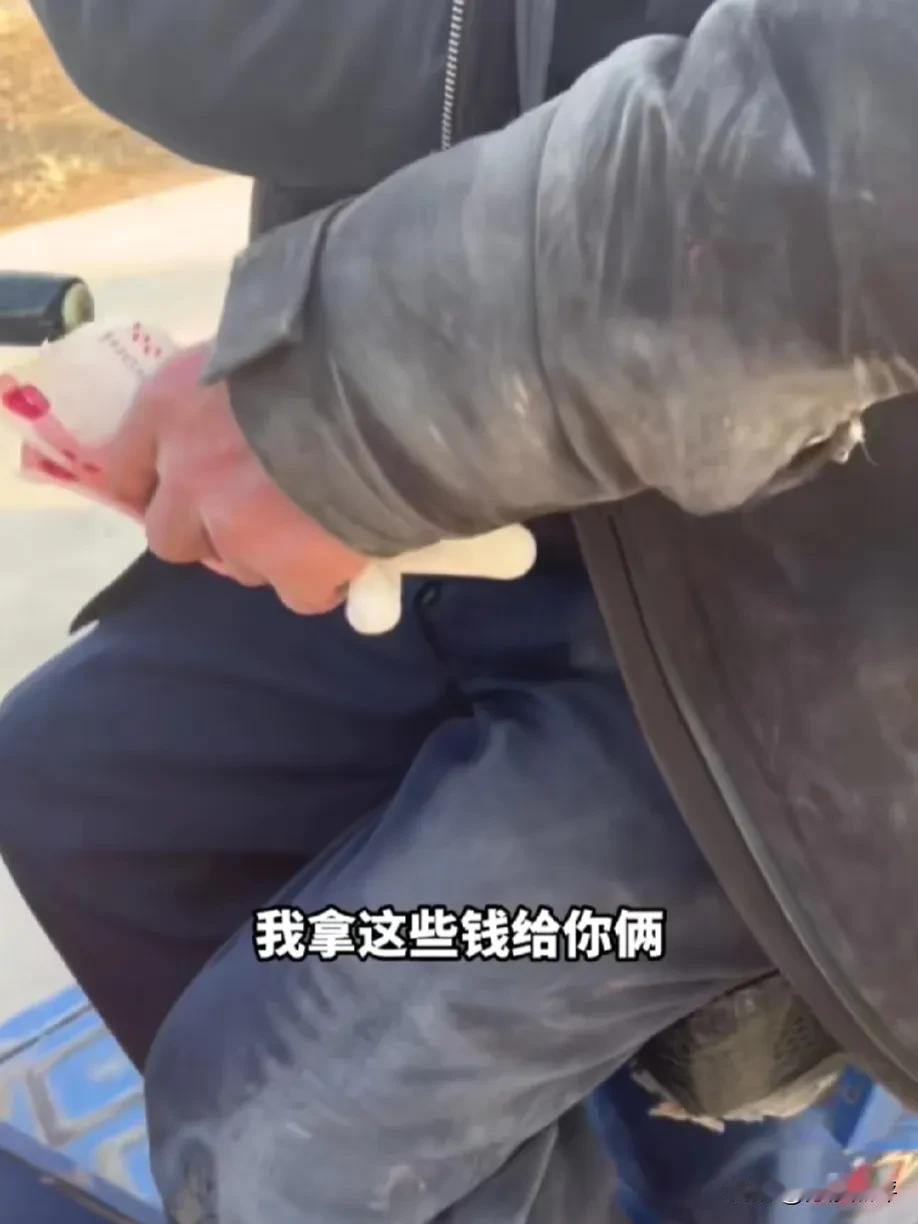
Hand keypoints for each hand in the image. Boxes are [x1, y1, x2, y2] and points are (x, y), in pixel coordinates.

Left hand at [104, 343, 367, 614]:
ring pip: (240, 567)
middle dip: (210, 533)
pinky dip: (322, 581)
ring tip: (320, 522)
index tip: (178, 493)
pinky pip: (299, 594)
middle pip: (171, 537)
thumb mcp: (261, 344)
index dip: (154, 487)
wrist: (398, 386)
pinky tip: (350, 553)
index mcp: (171, 406)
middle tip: (257, 516)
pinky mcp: (289, 568)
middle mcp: (189, 473)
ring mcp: (236, 528)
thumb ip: (235, 388)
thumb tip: (245, 418)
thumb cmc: (333, 342)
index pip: (125, 469)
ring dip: (271, 555)